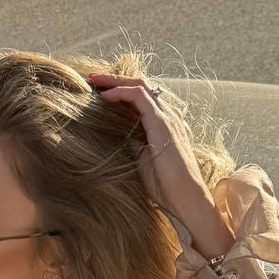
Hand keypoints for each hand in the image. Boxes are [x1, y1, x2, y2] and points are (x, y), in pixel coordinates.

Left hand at [87, 71, 210, 215]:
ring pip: (139, 86)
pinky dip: (120, 93)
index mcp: (164, 124)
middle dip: (114, 80)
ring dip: (114, 82)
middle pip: (140, 86)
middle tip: (92, 79)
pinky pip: (139, 97)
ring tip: (94, 82)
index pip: (141, 98)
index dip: (119, 91)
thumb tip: (116, 136)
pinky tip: (105, 97)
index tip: (97, 92)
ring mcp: (167, 117)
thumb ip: (134, 144)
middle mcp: (168, 115)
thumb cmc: (166, 187)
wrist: (185, 199)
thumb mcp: (143, 160)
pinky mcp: (163, 122)